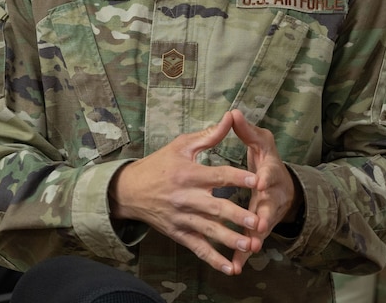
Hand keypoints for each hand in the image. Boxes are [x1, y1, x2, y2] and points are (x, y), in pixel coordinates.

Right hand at [109, 111, 261, 275]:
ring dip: (230, 239)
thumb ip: (208, 135)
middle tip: (257, 221)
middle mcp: (185, 198)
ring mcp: (181, 218)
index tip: (256, 181)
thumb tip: (231, 117)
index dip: (237, 178)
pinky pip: (198, 248)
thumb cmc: (159, 164)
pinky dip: (213, 259)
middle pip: (215, 208)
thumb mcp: (181, 145)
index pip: (217, 176)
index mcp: (188, 174)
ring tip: (250, 245)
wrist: (128, 191)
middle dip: (237, 215)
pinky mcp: (178, 233)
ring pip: (209, 231)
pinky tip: (230, 267)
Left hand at [227, 110, 301, 270]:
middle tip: (260, 224)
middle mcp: (272, 194)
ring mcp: (267, 212)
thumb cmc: (267, 160)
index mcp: (270, 171)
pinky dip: (244, 253)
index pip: (268, 173)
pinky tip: (236, 266)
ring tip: (251, 249)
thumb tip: (233, 112)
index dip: (264, 177)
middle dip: (265, 215)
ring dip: (256, 238)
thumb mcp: (260, 142)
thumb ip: (246, 130)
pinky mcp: (259, 227)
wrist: (282, 185)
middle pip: (269, 205)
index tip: (259, 182)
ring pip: (261, 227)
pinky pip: (250, 241)